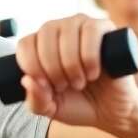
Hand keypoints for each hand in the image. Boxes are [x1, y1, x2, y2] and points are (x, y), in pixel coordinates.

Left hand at [14, 14, 137, 131]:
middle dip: (52, 66)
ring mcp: (82, 26)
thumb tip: (26, 80)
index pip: (25, 44)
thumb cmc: (79, 104)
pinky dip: (89, 55)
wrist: (112, 111)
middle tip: (64, 86)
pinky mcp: (106, 29)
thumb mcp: (50, 109)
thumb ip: (35, 101)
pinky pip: (91, 30)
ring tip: (79, 82)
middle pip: (45, 34)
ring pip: (68, 31)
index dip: (31, 65)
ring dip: (71, 63)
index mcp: (41, 44)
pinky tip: (93, 72)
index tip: (44, 85)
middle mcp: (60, 29)